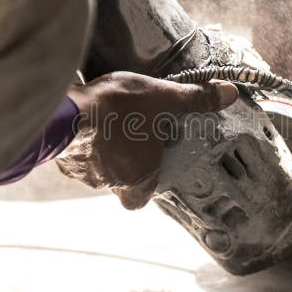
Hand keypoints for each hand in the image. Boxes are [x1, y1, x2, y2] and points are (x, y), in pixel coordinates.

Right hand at [57, 71, 238, 209]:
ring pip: (96, 170)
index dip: (146, 185)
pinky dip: (80, 144)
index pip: (141, 198)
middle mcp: (111, 181)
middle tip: (128, 138)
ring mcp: (84, 173)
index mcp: (140, 173)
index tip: (149, 165)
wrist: (67, 109)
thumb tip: (229, 93)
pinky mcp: (62, 159)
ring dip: (100, 152)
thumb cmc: (118, 109)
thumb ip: (195, 98)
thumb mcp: (164, 97)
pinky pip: (74, 157)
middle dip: (124, 163)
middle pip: (120, 182)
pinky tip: (84, 123)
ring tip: (106, 126)